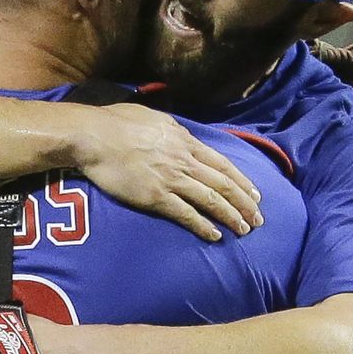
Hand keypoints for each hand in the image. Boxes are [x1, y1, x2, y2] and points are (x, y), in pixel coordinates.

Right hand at [68, 101, 261, 242]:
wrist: (94, 136)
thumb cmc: (117, 122)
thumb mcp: (154, 117)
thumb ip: (173, 129)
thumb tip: (180, 135)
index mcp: (185, 141)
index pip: (222, 164)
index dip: (242, 181)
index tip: (255, 195)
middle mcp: (184, 161)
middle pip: (223, 184)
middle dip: (244, 204)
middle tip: (257, 219)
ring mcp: (171, 180)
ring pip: (211, 200)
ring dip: (230, 217)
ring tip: (243, 230)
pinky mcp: (156, 197)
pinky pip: (186, 214)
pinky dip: (203, 226)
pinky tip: (215, 236)